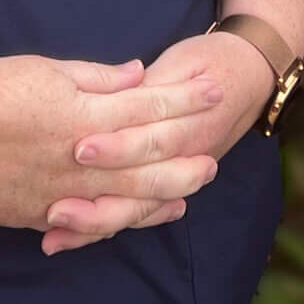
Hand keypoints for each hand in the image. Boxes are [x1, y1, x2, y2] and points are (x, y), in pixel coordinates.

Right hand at [0, 54, 222, 235]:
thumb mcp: (46, 69)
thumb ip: (97, 78)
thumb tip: (137, 76)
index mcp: (84, 115)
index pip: (148, 107)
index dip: (184, 99)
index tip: (213, 90)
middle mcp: (80, 159)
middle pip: (148, 162)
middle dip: (185, 160)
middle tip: (215, 161)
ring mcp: (60, 193)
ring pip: (124, 201)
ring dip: (161, 198)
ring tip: (188, 195)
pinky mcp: (37, 214)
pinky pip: (87, 224)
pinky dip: (116, 222)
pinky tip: (134, 220)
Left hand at [40, 30, 276, 254]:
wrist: (249, 77)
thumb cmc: (209, 62)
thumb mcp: (183, 63)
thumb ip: (152, 82)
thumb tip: (124, 89)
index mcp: (188, 126)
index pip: (150, 142)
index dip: (116, 147)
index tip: (79, 149)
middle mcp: (181, 160)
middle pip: (137, 189)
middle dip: (96, 201)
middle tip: (56, 207)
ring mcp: (171, 178)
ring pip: (132, 212)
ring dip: (92, 223)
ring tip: (54, 225)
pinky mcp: (159, 186)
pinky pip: (127, 216)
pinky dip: (95, 229)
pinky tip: (58, 240)